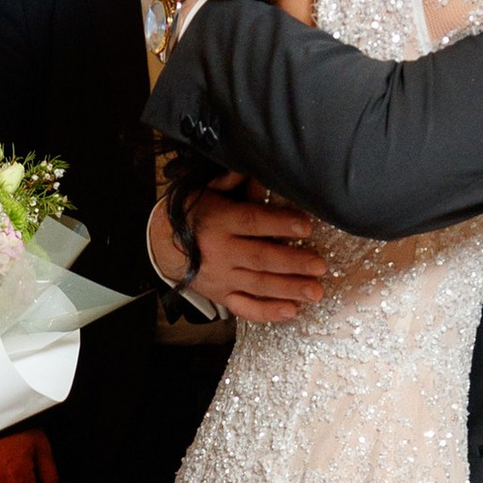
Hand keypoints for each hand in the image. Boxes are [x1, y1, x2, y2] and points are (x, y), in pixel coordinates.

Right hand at [156, 187, 327, 321]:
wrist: (162, 244)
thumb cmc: (194, 213)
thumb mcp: (208, 190)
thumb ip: (234, 182)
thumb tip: (259, 169)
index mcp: (219, 222)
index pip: (253, 222)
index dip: (280, 223)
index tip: (306, 225)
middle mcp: (220, 252)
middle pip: (261, 258)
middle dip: (292, 263)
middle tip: (320, 266)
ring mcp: (221, 277)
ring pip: (258, 285)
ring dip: (289, 289)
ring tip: (316, 291)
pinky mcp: (221, 295)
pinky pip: (245, 307)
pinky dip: (267, 312)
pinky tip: (291, 311)